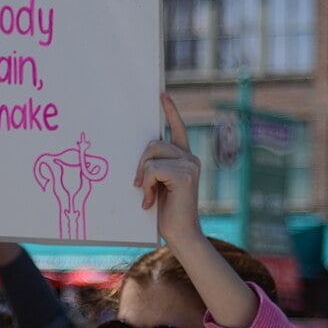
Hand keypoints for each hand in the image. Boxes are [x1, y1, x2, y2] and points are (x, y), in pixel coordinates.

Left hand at [134, 93, 204, 247]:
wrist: (180, 233)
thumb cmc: (164, 211)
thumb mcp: (157, 184)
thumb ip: (154, 167)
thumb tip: (140, 156)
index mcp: (184, 158)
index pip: (178, 128)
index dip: (170, 111)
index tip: (161, 94)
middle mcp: (190, 158)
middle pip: (153, 143)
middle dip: (140, 163)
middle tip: (137, 185)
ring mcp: (190, 165)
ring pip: (151, 155)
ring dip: (142, 177)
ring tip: (146, 195)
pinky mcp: (185, 174)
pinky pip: (152, 170)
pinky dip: (145, 186)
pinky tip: (149, 201)